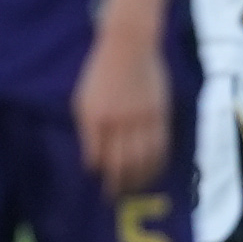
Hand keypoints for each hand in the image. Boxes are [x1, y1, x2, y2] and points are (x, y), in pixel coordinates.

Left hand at [74, 28, 172, 200]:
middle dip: (117, 184)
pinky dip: (156, 163)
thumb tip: (94, 161)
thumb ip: (87, 130)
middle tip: (114, 195)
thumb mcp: (83, 99)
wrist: (128, 46)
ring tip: (133, 188)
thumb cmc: (99, 73)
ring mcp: (141, 118)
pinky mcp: (159, 114)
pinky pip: (160, 146)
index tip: (99, 183)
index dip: (99, 172)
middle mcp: (117, 121)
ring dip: (138, 179)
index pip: (96, 156)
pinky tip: (151, 171)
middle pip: (120, 163)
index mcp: (94, 117)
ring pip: (142, 159)